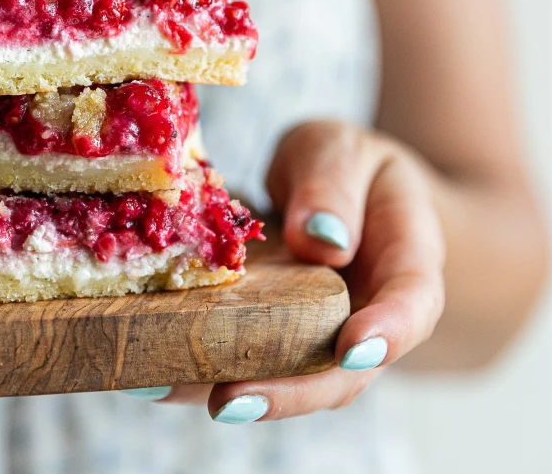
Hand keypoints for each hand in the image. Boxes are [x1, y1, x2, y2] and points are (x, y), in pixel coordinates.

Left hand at [130, 121, 445, 421]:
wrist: (348, 200)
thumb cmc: (351, 171)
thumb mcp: (344, 150)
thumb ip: (332, 183)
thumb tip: (319, 237)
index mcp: (404, 264)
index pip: (413, 305)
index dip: (389, 331)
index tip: (352, 347)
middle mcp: (364, 321)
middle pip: (340, 374)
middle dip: (285, 392)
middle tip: (228, 402)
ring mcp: (314, 343)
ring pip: (281, 382)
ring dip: (219, 390)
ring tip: (157, 387)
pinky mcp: (265, 344)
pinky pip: (234, 362)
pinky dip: (189, 369)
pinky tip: (138, 369)